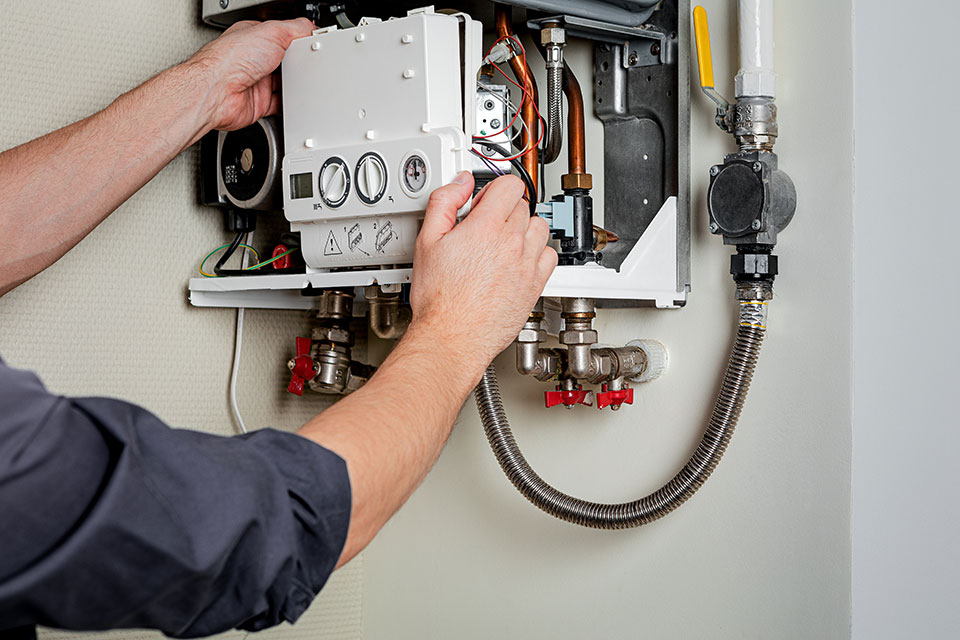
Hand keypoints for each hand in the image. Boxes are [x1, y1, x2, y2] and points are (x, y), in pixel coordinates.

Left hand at [186, 18, 314, 131]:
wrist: (216, 92)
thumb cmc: (230, 59)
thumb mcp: (272, 32)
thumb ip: (295, 28)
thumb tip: (310, 27)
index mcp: (256, 38)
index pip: (285, 36)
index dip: (300, 40)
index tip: (314, 44)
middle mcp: (255, 60)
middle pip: (288, 62)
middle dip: (300, 65)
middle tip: (311, 64)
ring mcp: (258, 82)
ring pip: (286, 85)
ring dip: (295, 85)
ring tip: (302, 82)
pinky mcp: (260, 103)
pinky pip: (281, 105)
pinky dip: (290, 105)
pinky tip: (294, 101)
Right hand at [408, 172, 557, 374]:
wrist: (453, 335)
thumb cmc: (439, 298)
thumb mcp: (427, 241)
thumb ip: (444, 203)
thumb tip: (460, 183)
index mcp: (486, 227)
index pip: (509, 185)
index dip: (494, 189)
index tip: (484, 202)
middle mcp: (511, 243)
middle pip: (522, 206)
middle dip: (504, 210)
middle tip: (485, 227)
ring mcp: (526, 264)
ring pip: (539, 227)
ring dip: (523, 229)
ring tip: (504, 242)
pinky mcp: (535, 284)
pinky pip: (549, 255)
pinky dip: (538, 252)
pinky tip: (520, 259)